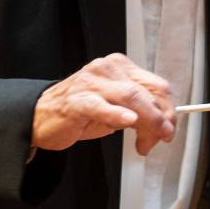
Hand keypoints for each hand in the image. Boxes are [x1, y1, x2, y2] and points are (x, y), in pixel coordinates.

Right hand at [31, 53, 174, 154]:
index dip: (168, 110)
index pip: (156, 85)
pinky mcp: (77, 101)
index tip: (169, 129)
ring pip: (131, 96)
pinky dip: (117, 113)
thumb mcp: (114, 109)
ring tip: (147, 141)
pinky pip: (100, 105)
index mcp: (120, 67)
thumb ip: (138, 112)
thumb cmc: (78, 112)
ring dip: (147, 121)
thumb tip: (163, 125)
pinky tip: (127, 120)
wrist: (40, 117)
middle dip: (161, 119)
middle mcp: (107, 69)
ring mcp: (91, 83)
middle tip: (162, 139)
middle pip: (147, 91)